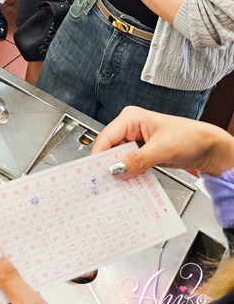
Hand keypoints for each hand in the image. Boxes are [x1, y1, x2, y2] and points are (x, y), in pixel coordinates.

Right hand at [91, 106, 233, 177]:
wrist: (210, 148)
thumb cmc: (191, 138)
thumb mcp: (162, 149)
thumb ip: (137, 160)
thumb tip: (116, 169)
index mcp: (131, 118)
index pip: (106, 136)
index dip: (99, 155)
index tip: (94, 172)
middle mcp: (131, 128)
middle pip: (110, 148)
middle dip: (108, 165)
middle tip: (104, 183)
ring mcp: (136, 141)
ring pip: (119, 158)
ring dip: (120, 171)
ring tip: (116, 185)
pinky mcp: (142, 152)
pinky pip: (129, 164)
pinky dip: (129, 174)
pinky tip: (129, 182)